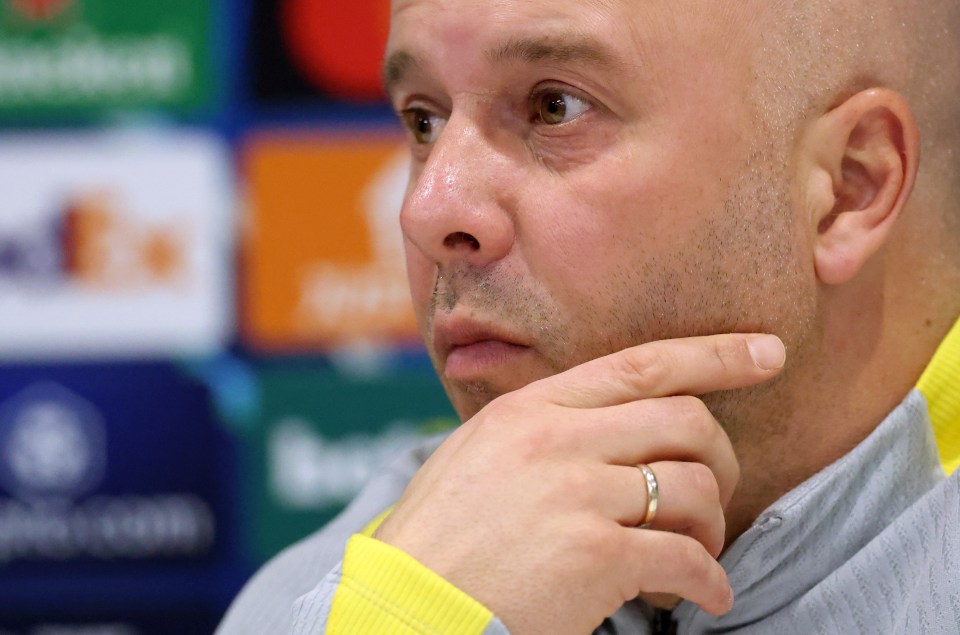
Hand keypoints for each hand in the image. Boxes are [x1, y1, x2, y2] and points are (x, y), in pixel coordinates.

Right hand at [374, 333, 785, 633]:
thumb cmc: (443, 535)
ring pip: (695, 488)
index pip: (642, 364)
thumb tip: (610, 425)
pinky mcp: (594, 556)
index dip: (714, 353)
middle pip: (685, 421)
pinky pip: (686, 559)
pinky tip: (703, 597)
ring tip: (700, 553)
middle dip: (722, 457)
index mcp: (532, 407)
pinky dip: (709, 582)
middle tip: (720, 491)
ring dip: (714, 527)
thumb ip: (544, 428)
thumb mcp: (481, 453)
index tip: (766, 351)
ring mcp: (578, 494)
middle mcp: (559, 439)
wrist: (407, 602)